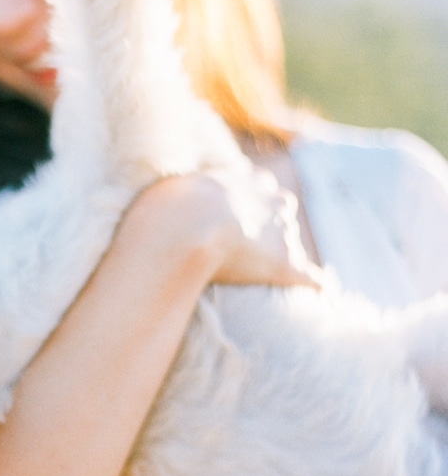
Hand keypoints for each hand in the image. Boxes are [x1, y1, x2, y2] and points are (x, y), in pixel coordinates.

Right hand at [141, 169, 321, 290]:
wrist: (183, 231)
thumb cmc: (168, 210)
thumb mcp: (169, 190)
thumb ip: (173, 195)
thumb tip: (153, 205)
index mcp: (247, 181)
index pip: (257, 187)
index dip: (245, 203)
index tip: (233, 216)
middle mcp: (271, 202)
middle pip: (280, 209)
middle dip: (270, 225)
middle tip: (249, 245)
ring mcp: (281, 234)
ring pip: (290, 243)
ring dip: (281, 256)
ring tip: (267, 275)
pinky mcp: (284, 265)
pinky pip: (309, 276)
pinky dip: (314, 284)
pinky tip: (323, 294)